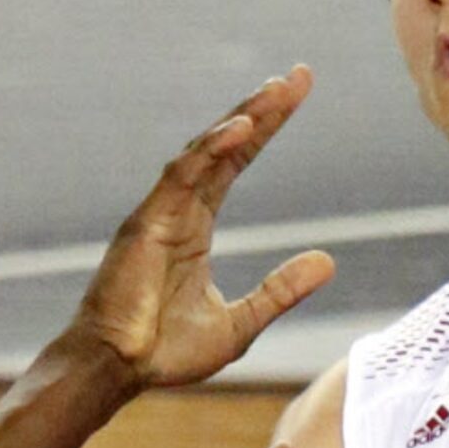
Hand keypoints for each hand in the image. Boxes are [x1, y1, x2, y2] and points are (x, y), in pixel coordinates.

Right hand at [72, 67, 334, 387]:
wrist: (120, 371)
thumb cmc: (167, 351)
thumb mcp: (242, 321)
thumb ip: (280, 289)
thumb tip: (328, 262)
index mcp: (195, 225)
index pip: (235, 162)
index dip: (265, 128)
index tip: (296, 93)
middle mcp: (177, 209)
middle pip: (224, 145)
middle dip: (261, 109)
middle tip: (298, 76)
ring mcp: (159, 212)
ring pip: (204, 151)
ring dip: (242, 119)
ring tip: (278, 92)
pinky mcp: (145, 223)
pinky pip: (180, 176)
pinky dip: (210, 150)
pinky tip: (241, 129)